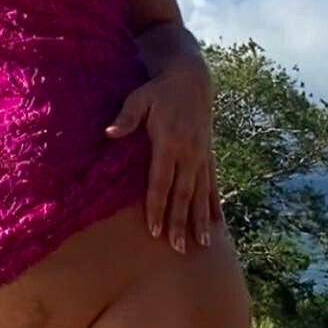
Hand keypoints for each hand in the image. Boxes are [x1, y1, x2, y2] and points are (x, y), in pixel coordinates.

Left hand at [105, 51, 222, 252]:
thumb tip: (109, 133)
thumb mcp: (139, 98)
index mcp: (169, 143)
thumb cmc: (159, 90)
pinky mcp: (208, 154)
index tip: (154, 230)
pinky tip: (218, 221)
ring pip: (201, 193)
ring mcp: (201, 155)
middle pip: (183, 194)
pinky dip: (214, 203)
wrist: (192, 78)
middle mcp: (188, 153)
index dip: (157, 208)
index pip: (160, 183)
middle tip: (178, 248)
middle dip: (179, 222)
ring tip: (203, 243)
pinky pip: (212, 183)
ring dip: (201, 219)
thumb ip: (126, 117)